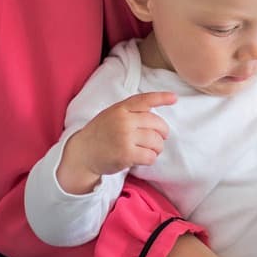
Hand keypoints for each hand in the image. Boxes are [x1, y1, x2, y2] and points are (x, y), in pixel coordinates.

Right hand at [59, 91, 175, 193]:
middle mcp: (123, 121)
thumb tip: (155, 114)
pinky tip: (142, 158)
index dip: (161, 98)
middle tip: (160, 138)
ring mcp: (124, 137)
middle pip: (157, 124)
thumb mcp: (111, 115)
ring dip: (157, 148)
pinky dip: (150, 158)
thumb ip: (130, 112)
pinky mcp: (126, 154)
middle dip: (163, 133)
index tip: (174, 98)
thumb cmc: (100, 134)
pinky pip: (150, 156)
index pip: (144, 100)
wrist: (82, 154)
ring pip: (156, 141)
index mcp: (120, 109)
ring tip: (150, 150)